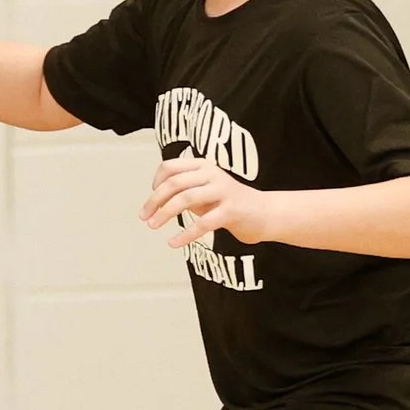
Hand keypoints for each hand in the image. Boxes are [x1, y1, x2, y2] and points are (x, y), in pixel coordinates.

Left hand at [142, 156, 274, 248]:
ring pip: (185, 199)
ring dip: (164, 214)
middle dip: (154, 200)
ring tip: (153, 226)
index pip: (170, 167)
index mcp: (203, 166)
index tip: (151, 198)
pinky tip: (173, 243)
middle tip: (144, 217)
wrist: (264, 213)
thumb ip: (182, 191)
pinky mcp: (232, 210)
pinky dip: (185, 235)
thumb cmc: (228, 203)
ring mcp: (223, 191)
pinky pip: (203, 223)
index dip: (156, 182)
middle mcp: (212, 174)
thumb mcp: (203, 191)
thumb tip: (154, 200)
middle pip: (174, 183)